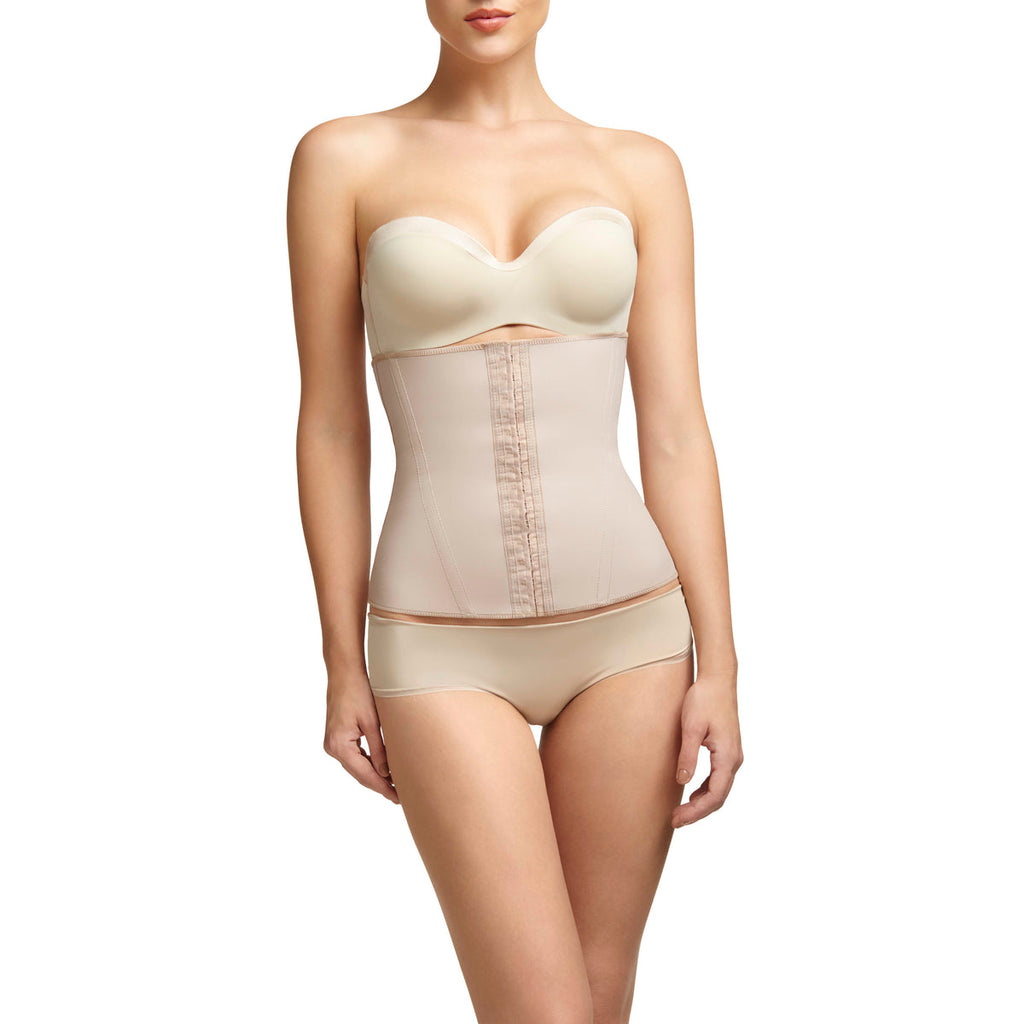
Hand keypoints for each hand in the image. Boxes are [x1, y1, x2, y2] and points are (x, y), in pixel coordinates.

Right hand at [323, 673, 399, 804]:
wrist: (344, 672)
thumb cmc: (359, 691)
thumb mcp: (373, 722)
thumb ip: (379, 750)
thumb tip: (387, 774)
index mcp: (339, 745)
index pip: (364, 774)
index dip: (382, 787)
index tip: (397, 798)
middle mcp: (332, 748)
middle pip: (359, 773)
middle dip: (379, 785)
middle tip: (399, 797)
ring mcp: (332, 743)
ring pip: (357, 767)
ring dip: (374, 775)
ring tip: (394, 786)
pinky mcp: (337, 738)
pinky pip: (354, 757)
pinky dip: (367, 764)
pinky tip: (382, 769)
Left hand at [673, 670, 741, 827]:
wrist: (718, 679)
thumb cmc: (704, 699)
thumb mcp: (691, 727)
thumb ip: (688, 755)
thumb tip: (682, 782)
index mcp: (727, 756)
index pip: (714, 795)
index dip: (696, 811)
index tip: (677, 819)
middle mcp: (734, 759)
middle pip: (719, 797)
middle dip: (698, 812)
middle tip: (675, 820)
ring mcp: (733, 755)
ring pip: (720, 789)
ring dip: (701, 803)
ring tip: (680, 812)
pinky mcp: (727, 750)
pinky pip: (718, 778)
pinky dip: (705, 790)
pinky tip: (691, 793)